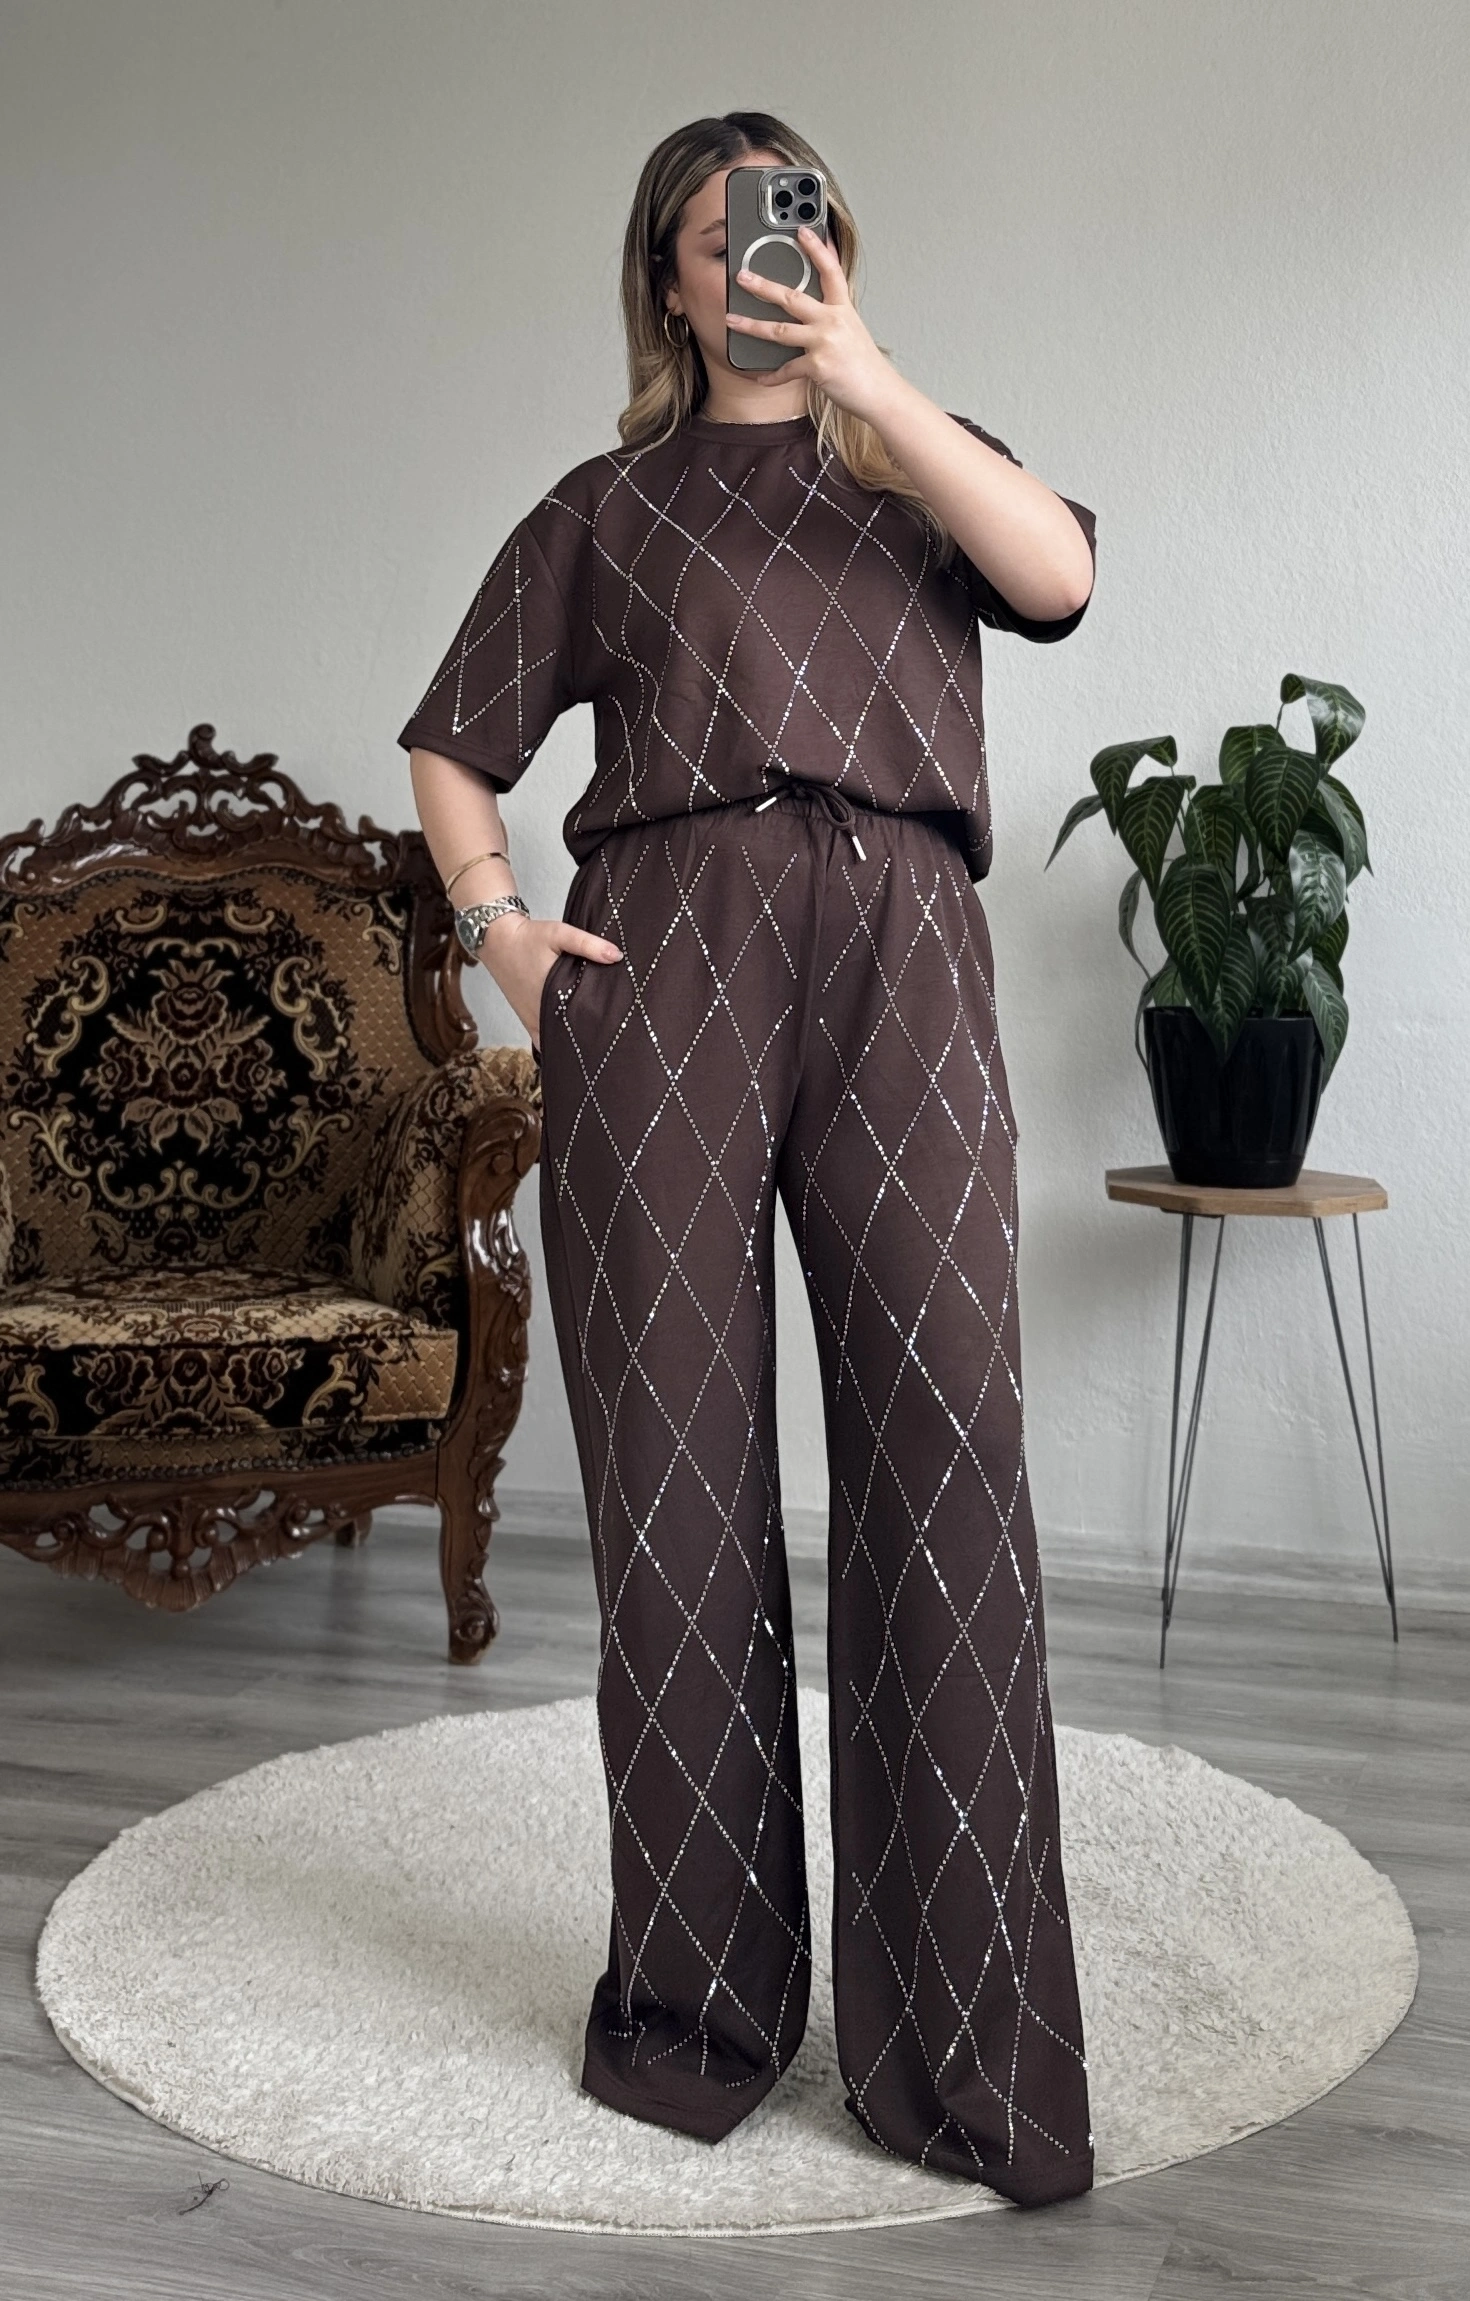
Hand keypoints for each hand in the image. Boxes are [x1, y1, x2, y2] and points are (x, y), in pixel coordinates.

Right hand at [474, 912, 621, 1051]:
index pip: (582, 1020)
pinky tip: (570, 1042)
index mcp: (553, 994)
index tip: (616, 1026)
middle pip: (571, 1035)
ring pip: (557, 1042)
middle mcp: (541, 1012)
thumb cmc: (529, 938)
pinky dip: (556, 1043)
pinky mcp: (527, 1020)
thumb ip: (588, 945)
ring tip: (594, 1039)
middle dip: (590, 1035)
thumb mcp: (560, 934)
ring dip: (573, 1041)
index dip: (600, 1025)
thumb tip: (617, 956)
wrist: (498, 941)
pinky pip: (543, 1041)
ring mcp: (532, 1020)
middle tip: (610, 1034)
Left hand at [726, 225, 896, 423]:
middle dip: (763, 286)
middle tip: (743, 276)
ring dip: (751, 326)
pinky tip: (760, 377)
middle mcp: (833, 321)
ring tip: (732, 320)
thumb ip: (834, 314)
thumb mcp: (852, 331)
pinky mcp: (818, 367)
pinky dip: (772, 376)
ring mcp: (825, 343)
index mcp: (843, 309)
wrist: (880, 393)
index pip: (830, 271)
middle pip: (792, 297)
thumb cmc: (865, 365)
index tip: (801, 231)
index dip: (816, 249)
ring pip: (780, 330)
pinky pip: (786, 369)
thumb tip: (816, 303)